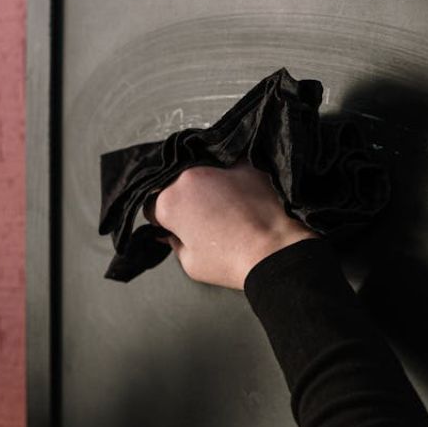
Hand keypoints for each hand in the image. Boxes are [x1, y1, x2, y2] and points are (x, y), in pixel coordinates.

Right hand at [151, 161, 317, 289]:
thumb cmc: (232, 261)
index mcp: (169, 201)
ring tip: (224, 207)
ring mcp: (217, 165)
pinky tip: (240, 195)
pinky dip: (230, 177)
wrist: (275, 250)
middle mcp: (188, 176)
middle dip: (184, 199)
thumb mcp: (191, 263)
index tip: (176, 227)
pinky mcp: (243, 163)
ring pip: (202, 171)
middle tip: (202, 219)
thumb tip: (171, 234)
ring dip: (206, 185)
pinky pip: (229, 166)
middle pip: (176, 184)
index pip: (152, 205)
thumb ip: (174, 243)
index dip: (163, 219)